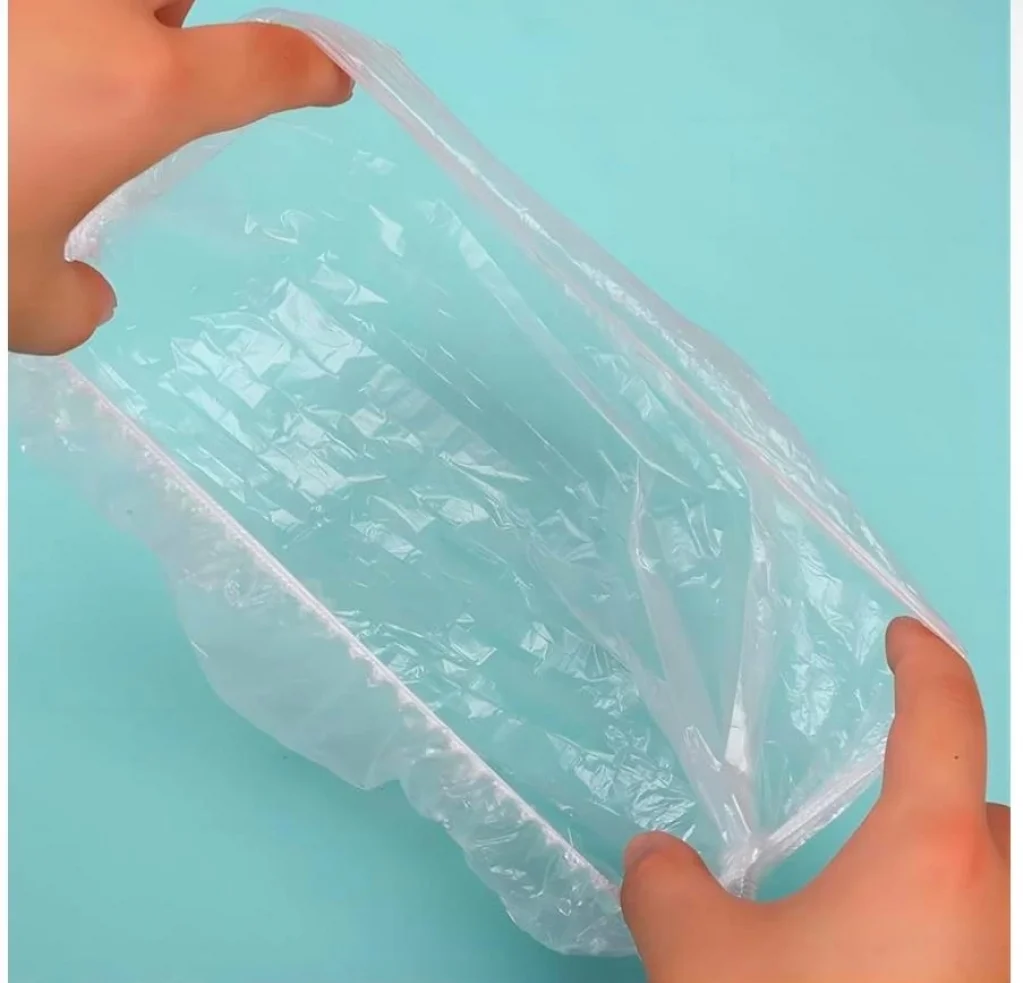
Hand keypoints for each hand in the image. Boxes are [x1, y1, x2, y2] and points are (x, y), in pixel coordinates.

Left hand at [8, 0, 351, 354]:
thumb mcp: (15, 304)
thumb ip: (71, 304)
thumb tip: (89, 296)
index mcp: (140, 93)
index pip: (264, 65)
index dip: (310, 71)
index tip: (331, 79)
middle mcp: (90, 13)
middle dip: (177, 18)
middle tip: (155, 63)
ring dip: (105, 20)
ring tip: (69, 74)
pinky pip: (36, 9)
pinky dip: (41, 34)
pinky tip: (18, 75)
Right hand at [621, 618, 1008, 982]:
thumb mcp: (703, 961)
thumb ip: (666, 888)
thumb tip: (653, 857)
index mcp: (930, 854)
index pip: (945, 719)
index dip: (925, 661)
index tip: (901, 634)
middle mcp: (999, 904)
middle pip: (990, 813)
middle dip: (945, 798)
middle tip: (888, 813)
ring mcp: (1010, 963)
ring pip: (1003, 884)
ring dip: (959, 869)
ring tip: (888, 899)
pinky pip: (994, 945)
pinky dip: (960, 934)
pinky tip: (894, 967)